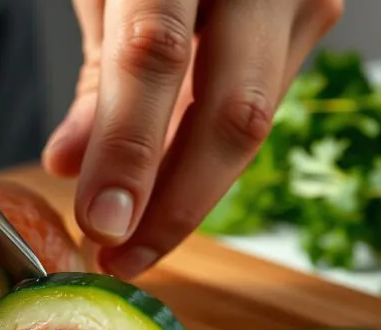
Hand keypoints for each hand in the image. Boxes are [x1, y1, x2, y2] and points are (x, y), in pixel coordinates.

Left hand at [43, 0, 342, 278]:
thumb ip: (98, 75)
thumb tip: (68, 167)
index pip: (155, 56)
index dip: (129, 149)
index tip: (100, 225)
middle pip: (233, 110)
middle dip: (176, 202)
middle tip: (120, 256)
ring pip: (254, 122)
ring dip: (193, 193)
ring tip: (135, 240)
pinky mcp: (312, 17)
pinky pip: (258, 106)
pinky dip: (209, 157)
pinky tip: (168, 191)